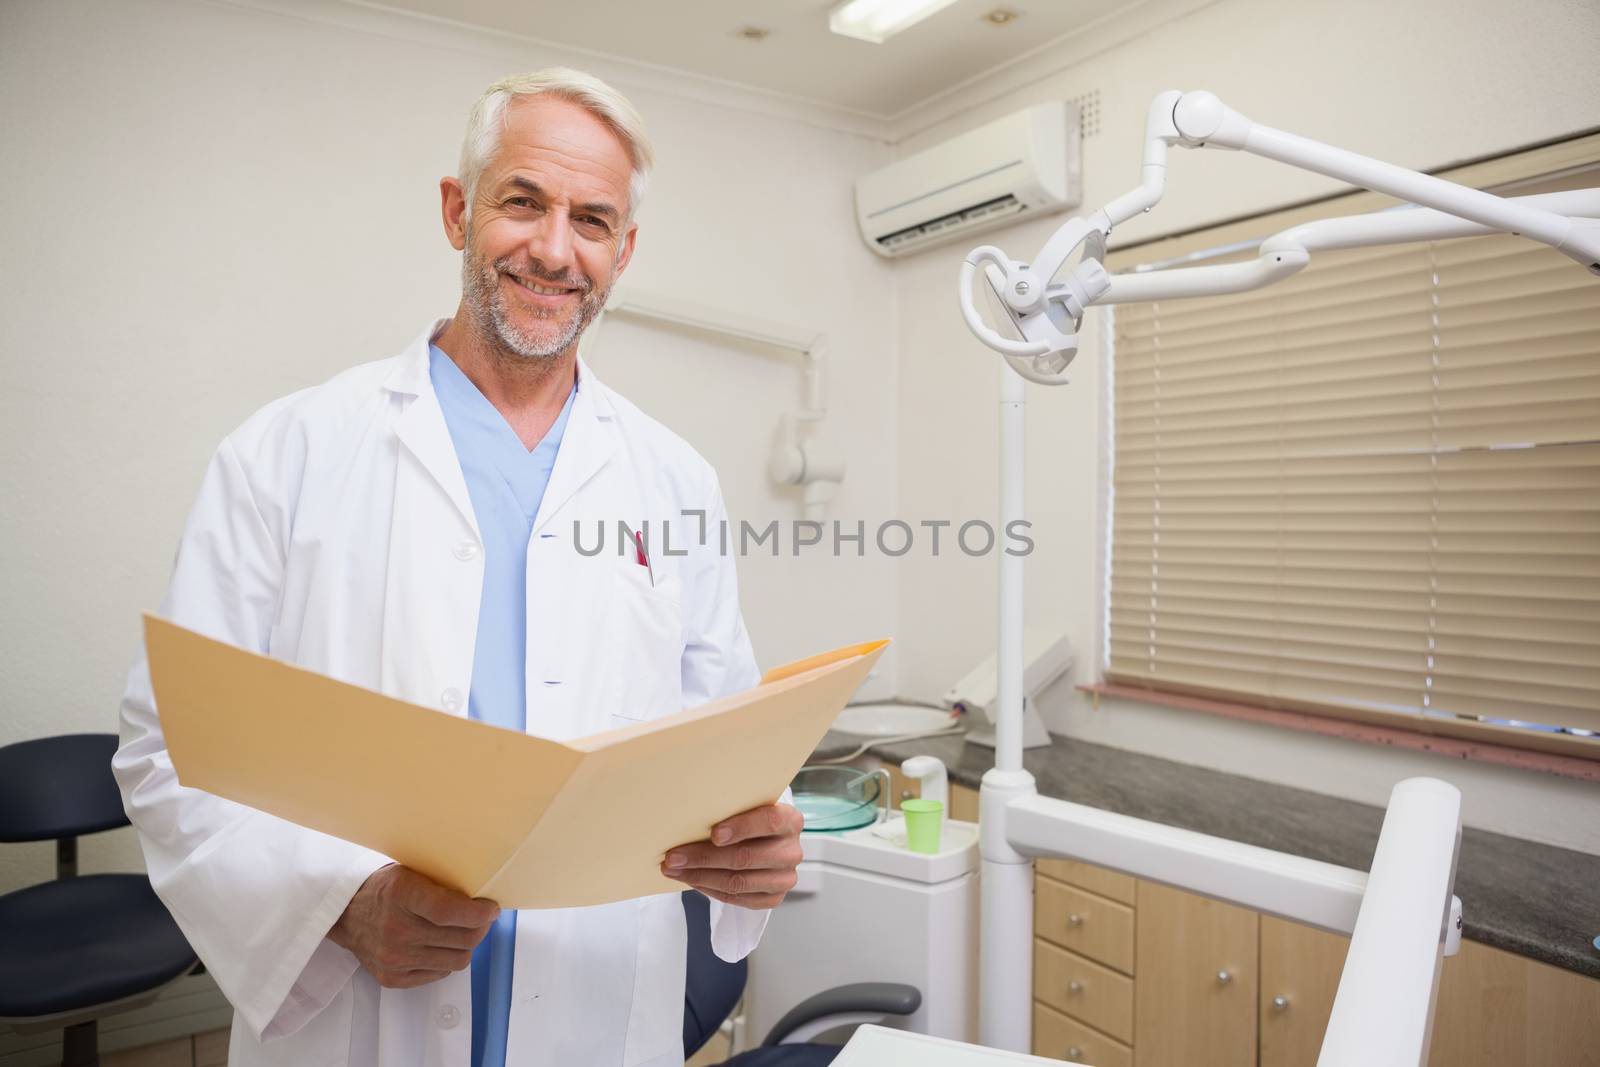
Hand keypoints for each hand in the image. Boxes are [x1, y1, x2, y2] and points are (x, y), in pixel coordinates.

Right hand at [327, 864, 498, 988]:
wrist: (346, 915)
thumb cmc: (385, 889)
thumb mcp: (411, 872)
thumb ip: (442, 883)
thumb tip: (482, 897)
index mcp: (401, 894)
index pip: (448, 911)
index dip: (478, 913)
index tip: (492, 909)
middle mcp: (396, 929)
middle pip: (460, 938)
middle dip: (480, 928)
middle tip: (482, 918)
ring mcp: (394, 957)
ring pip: (457, 960)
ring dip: (466, 945)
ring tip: (463, 931)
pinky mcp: (393, 977)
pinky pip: (440, 973)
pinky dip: (447, 959)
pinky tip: (441, 945)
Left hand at [660, 803, 804, 909]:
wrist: (767, 843)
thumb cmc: (751, 820)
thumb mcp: (748, 808)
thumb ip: (731, 810)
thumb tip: (689, 820)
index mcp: (790, 820)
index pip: (769, 821)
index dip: (741, 827)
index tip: (714, 833)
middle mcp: (791, 851)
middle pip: (746, 857)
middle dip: (704, 857)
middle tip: (674, 857)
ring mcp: (785, 878)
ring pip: (738, 881)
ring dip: (700, 876)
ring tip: (674, 870)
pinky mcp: (774, 898)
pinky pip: (737, 898)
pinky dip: (709, 889)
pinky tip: (691, 880)